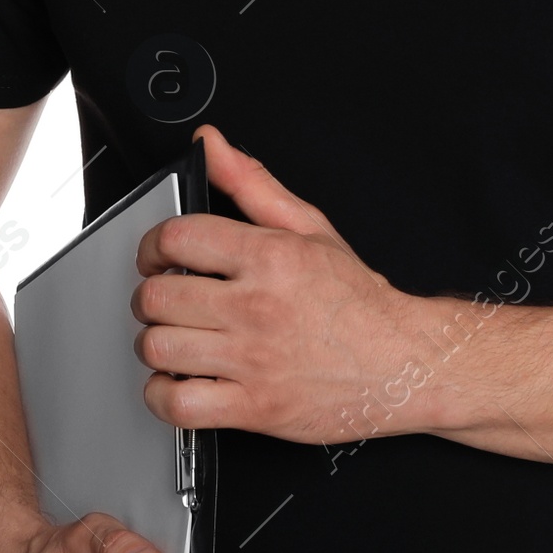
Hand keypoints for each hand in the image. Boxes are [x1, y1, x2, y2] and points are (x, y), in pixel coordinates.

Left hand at [131, 125, 444, 443]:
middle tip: (168, 300)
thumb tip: (212, 145)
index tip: (157, 257)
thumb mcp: (309, 227)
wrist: (400, 362)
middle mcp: (257, 307)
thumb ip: (251, 183)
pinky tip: (180, 381)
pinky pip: (178, 405)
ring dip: (156, 344)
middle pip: (158, 296)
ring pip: (159, 348)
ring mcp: (253, 360)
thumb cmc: (356, 301)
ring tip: (176, 339)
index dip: (153, 246)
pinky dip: (164, 395)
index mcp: (270, 257)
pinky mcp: (254, 407)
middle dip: (152, 297)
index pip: (177, 238)